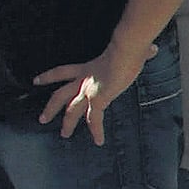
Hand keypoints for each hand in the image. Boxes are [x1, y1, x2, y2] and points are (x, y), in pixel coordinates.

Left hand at [34, 38, 148, 143]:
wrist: (126, 50)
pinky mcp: (98, 98)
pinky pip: (95, 119)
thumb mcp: (130, 52)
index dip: (48, 76)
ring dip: (67, 123)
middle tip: (42, 118)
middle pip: (60, 95)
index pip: (62, 72)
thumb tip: (152, 49)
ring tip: (63, 135)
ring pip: (71, 110)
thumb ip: (140, 52)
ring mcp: (90, 90)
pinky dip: (96, 130)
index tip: (36, 81)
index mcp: (88, 68)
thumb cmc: (128, 47)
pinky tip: (99, 141)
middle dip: (50, 107)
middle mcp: (85, 81)